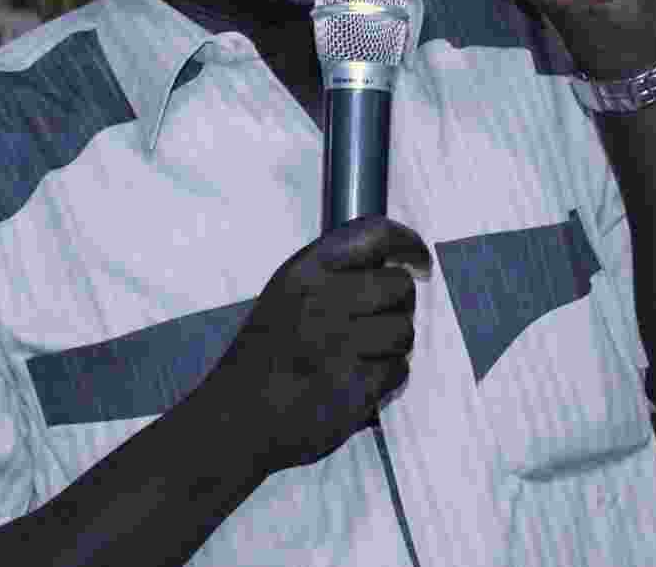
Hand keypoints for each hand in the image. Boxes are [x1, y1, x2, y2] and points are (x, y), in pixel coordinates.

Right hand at [210, 216, 432, 473]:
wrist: (236, 420)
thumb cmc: (263, 357)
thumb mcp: (285, 296)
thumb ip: (331, 275)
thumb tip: (390, 265)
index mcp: (304, 272)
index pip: (374, 234)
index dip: (408, 243)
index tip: (419, 261)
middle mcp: (323, 300)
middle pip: (399, 286)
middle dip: (399, 305)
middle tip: (378, 321)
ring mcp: (340, 344)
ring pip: (404, 330)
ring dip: (394, 344)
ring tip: (364, 355)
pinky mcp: (355, 385)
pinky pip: (399, 369)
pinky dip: (387, 376)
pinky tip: (359, 379)